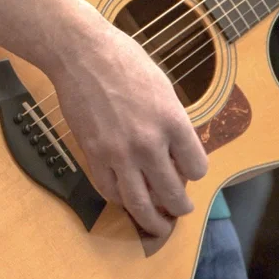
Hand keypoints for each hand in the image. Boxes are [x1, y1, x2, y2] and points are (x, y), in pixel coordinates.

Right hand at [49, 22, 207, 236]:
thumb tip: (176, 152)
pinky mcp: (93, 154)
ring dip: (151, 220)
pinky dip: (119, 200)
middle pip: (171, 193)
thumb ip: (172, 121)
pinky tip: (124, 198)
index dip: (194, 172)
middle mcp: (148, 142)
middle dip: (179, 208)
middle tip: (180, 211)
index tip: (189, 171)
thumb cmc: (125, 61)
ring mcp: (118, 152)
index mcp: (172, 121)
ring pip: (138, 203)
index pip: (196, 168)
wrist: (82, 54)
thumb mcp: (163, 87)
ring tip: (156, 224)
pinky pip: (108, 190)